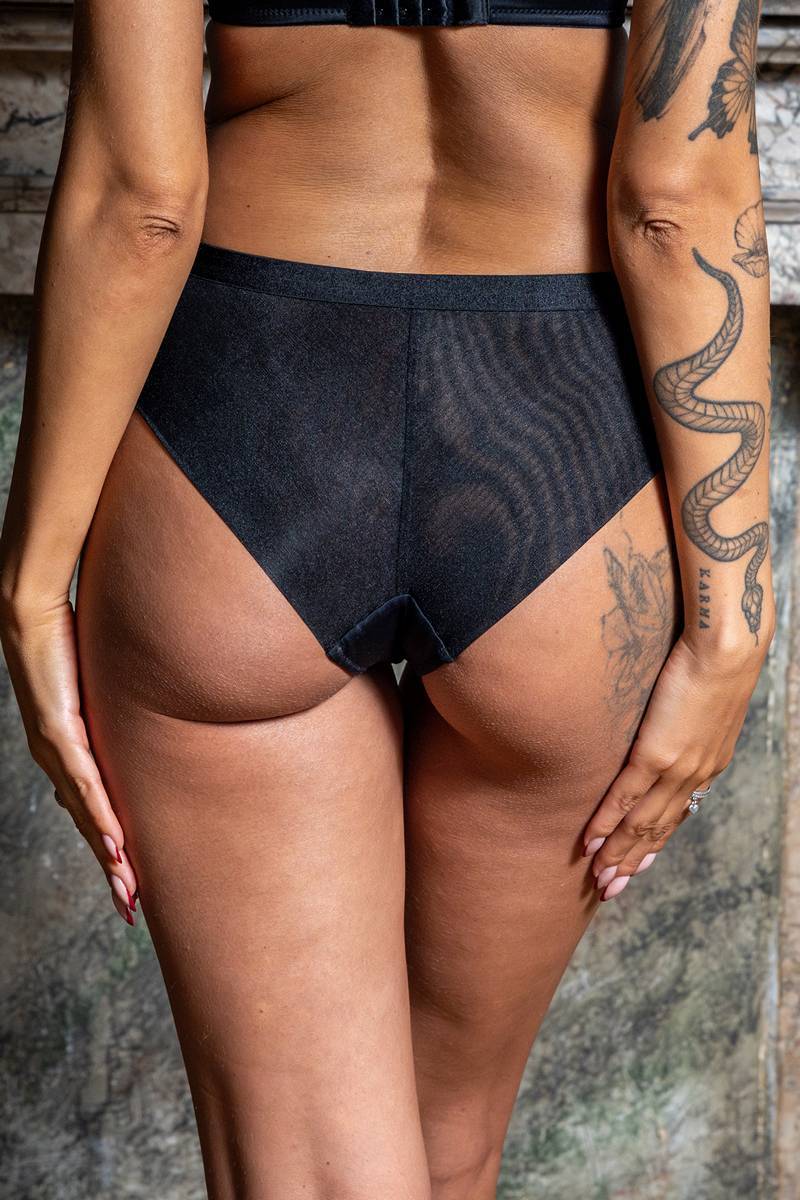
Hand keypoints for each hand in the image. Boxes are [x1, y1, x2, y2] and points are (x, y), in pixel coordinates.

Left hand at [1, 594, 138, 923]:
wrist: (29, 610)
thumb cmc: (66, 640)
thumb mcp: (101, 686)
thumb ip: (118, 711)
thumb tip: (151, 718)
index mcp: (64, 751)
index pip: (90, 811)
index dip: (110, 850)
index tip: (128, 884)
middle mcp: (55, 758)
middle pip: (88, 827)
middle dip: (112, 871)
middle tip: (132, 910)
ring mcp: (55, 748)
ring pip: (87, 815)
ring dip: (109, 856)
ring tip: (128, 890)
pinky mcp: (59, 731)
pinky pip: (86, 782)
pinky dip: (101, 816)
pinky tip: (116, 843)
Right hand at [581, 627, 771, 900]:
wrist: (726, 645)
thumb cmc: (715, 658)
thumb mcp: (706, 700)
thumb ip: (685, 721)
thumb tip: (668, 721)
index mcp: (708, 765)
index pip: (676, 815)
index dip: (653, 844)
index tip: (635, 866)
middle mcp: (695, 776)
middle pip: (658, 830)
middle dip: (633, 862)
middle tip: (609, 889)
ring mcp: (676, 768)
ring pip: (641, 822)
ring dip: (618, 853)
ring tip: (598, 876)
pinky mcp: (657, 753)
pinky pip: (626, 796)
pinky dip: (607, 822)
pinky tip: (591, 840)